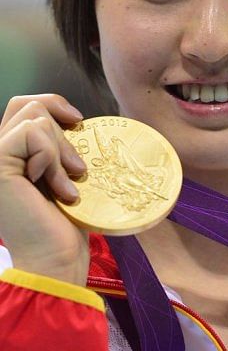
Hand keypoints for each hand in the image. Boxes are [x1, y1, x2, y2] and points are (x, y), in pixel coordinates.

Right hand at [0, 94, 89, 285]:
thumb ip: (54, 144)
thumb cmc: (63, 223)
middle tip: (77, 169)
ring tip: (67, 186)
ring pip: (35, 117)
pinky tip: (58, 189)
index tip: (79, 122)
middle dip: (62, 132)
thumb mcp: (62, 173)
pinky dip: (53, 157)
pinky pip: (32, 132)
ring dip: (61, 151)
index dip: (54, 104)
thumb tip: (70, 117)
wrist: (56, 259)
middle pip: (29, 105)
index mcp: (12, 154)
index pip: (25, 105)